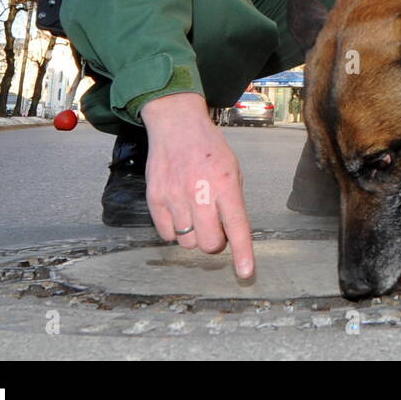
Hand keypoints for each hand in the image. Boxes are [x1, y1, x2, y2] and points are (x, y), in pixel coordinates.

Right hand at [140, 92, 254, 278]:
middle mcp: (199, 193)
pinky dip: (175, 230)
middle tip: (215, 226)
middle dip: (216, 242)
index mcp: (225, 184)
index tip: (245, 273)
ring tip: (195, 212)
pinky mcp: (155, 199)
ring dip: (195, 235)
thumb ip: (233, 201)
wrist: (176, 126)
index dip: (242, 253)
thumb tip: (231, 234)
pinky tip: (179, 211)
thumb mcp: (233, 169)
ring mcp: (174, 197)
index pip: (237, 226)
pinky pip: (167, 235)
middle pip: (209, 243)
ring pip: (187, 242)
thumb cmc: (209, 149)